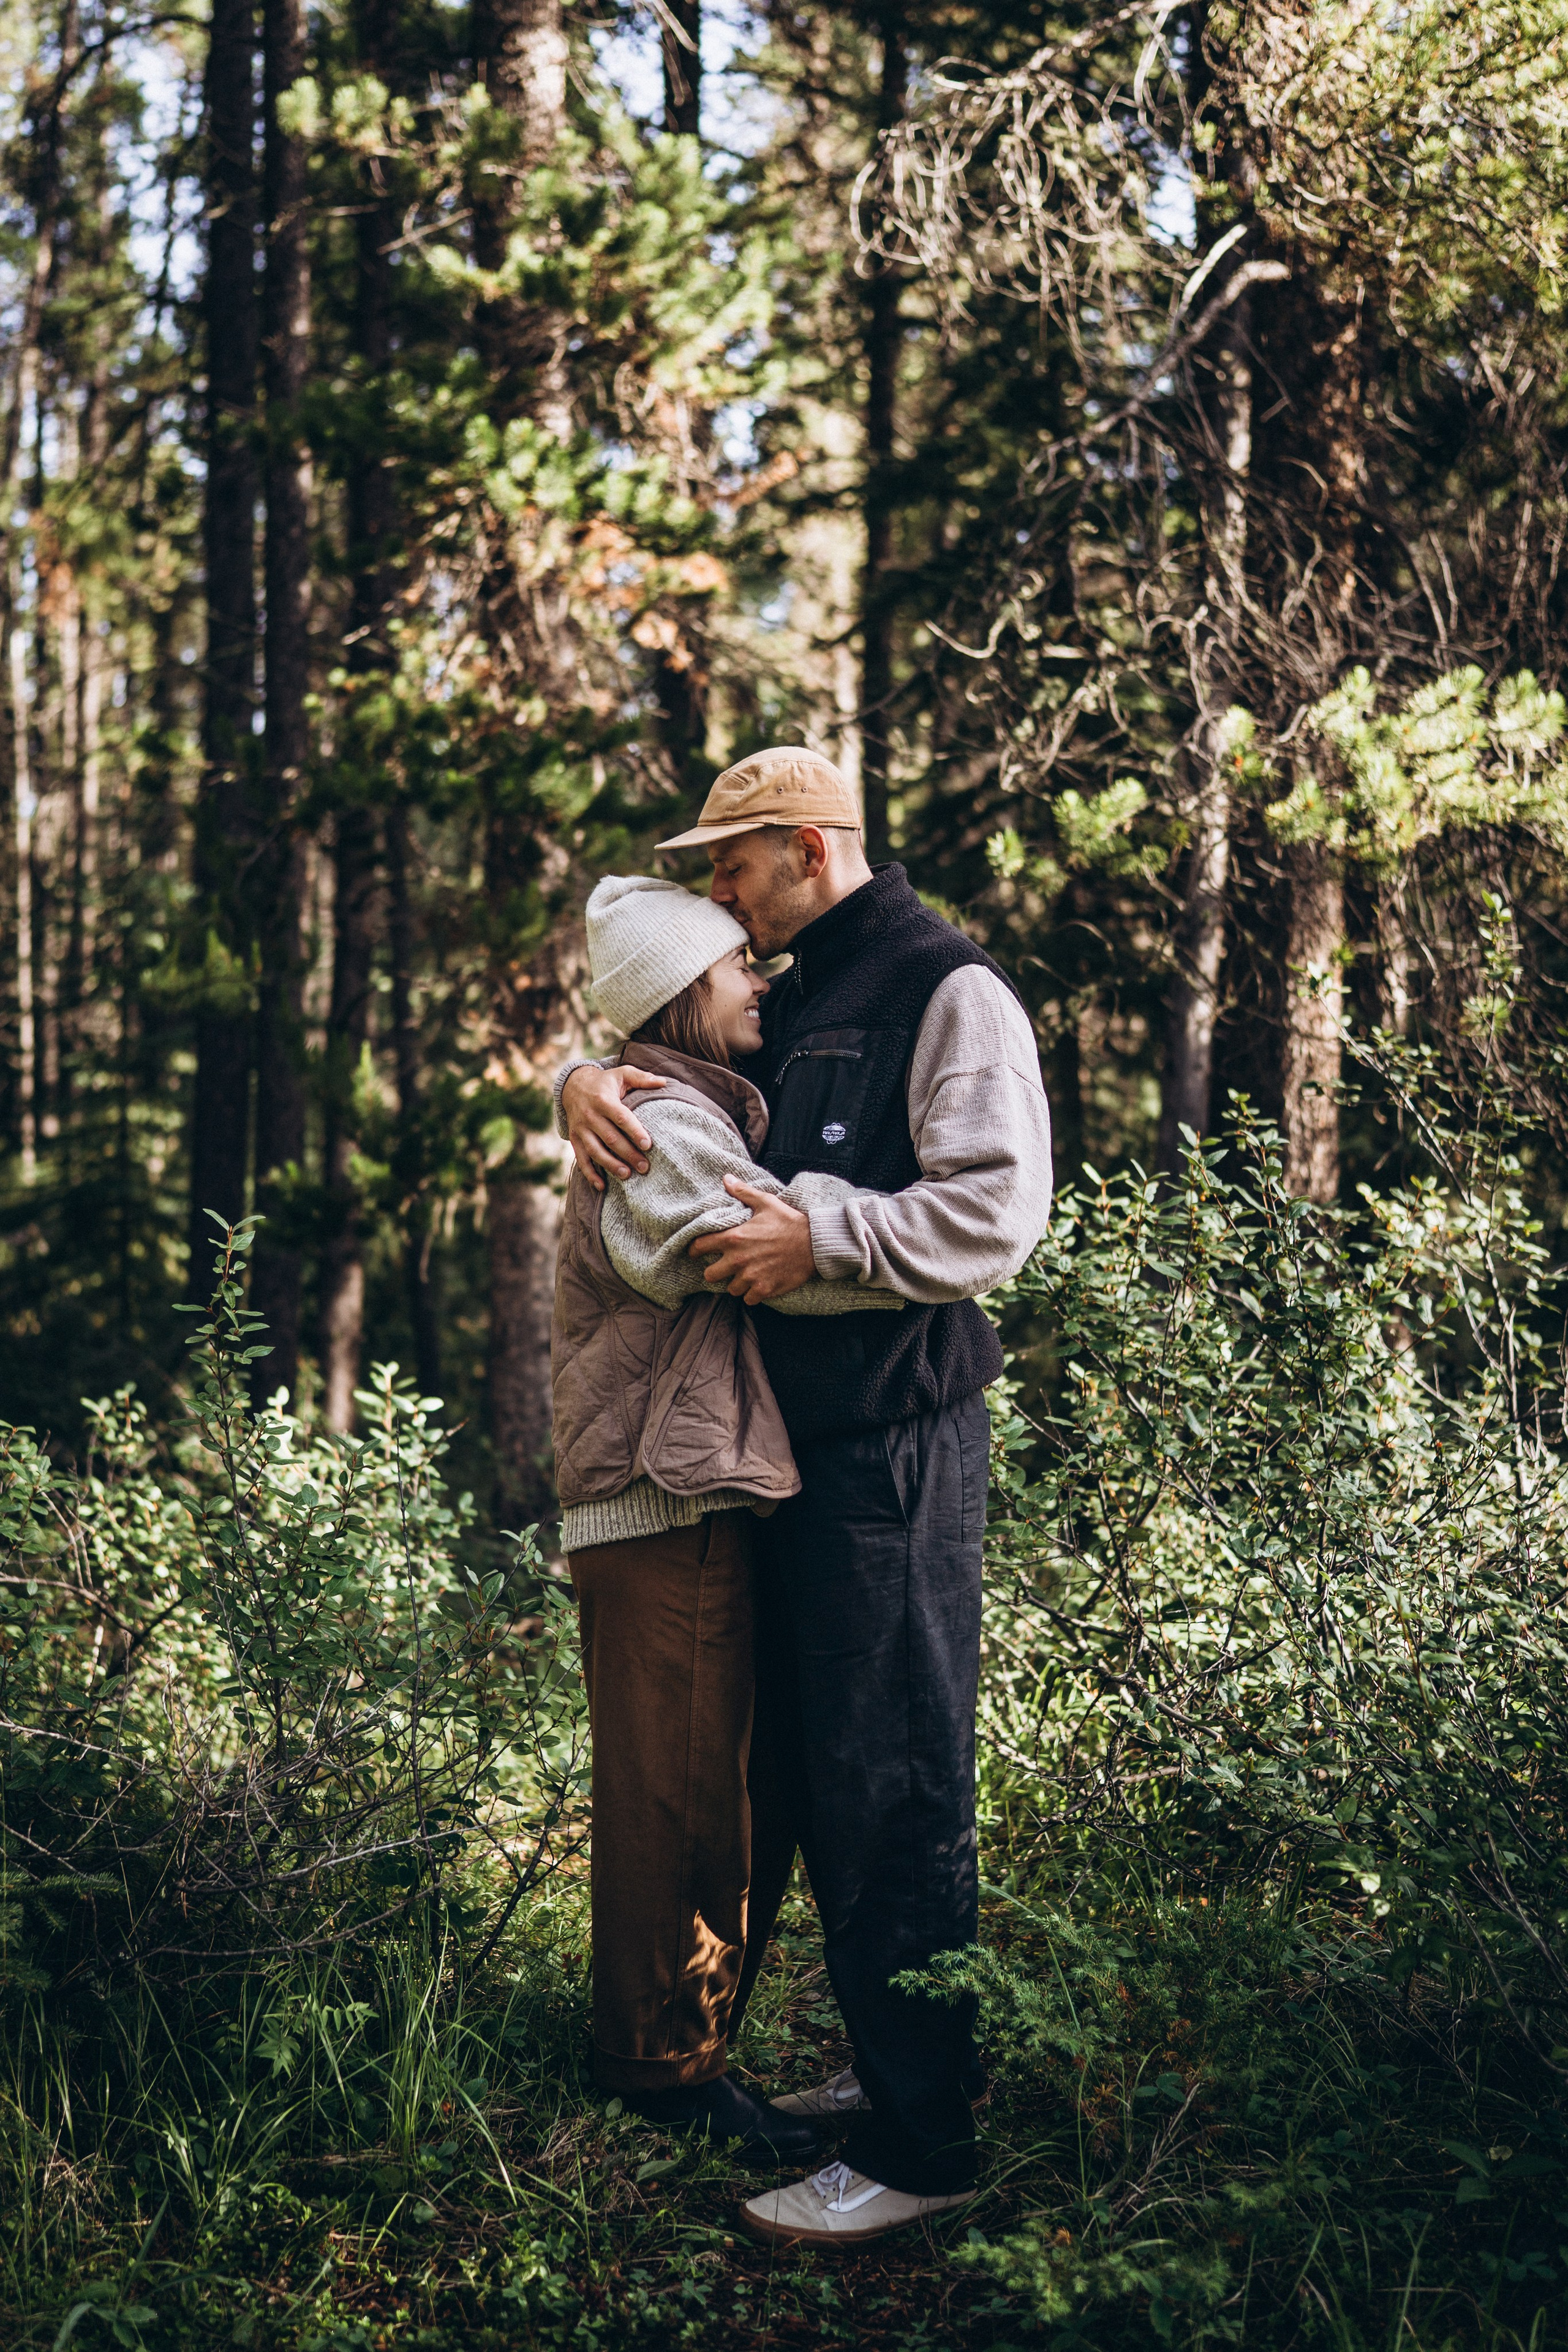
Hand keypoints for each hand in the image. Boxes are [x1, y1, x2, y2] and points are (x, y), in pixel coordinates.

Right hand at [563, 1064, 667, 1188]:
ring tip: (627, 1176)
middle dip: (628, 1154)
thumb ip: (641, 1078)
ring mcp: (581, 1129)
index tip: (648, 1145)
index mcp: (603, 1100)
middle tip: (645, 1167)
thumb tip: (664, 1082)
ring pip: (596, 1151)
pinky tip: (602, 1186)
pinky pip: (581, 1159)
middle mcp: (590, 1115)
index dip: (634, 1131)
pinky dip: (590, 1174)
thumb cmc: (605, 1082)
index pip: (620, 1118)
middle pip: (610, 1138)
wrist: (573, 1086)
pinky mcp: (575, 1139)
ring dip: (611, 1165)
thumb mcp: (622, 1074)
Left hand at [688, 1178, 816, 1303]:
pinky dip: (752, 1294)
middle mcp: (738, 1260)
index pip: (700, 1247)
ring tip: (745, 1276)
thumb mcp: (766, 1202)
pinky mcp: (764, 1289)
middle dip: (716, 1272)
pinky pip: (748, 1300)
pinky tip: (758, 1285)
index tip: (696, 1251)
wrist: (814, 1243)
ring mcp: (750, 1277)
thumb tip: (726, 1179)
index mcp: (734, 1238)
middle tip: (724, 1267)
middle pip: (710, 1275)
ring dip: (736, 1283)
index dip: (695, 1249)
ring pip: (730, 1289)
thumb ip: (743, 1192)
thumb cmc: (789, 1221)